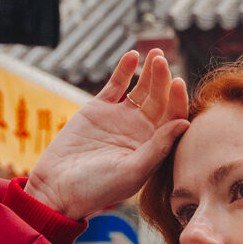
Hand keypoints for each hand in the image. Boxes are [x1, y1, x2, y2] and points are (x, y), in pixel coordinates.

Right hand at [24, 50, 188, 220]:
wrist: (58, 188)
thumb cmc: (97, 188)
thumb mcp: (131, 171)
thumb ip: (158, 148)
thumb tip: (185, 123)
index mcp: (154, 147)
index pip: (173, 118)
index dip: (177, 100)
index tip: (177, 83)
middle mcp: (141, 130)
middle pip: (159, 99)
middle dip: (163, 80)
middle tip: (162, 62)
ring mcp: (121, 117)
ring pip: (141, 89)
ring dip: (150, 72)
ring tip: (155, 55)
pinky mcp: (99, 108)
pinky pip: (116, 85)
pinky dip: (124, 70)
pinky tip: (132, 56)